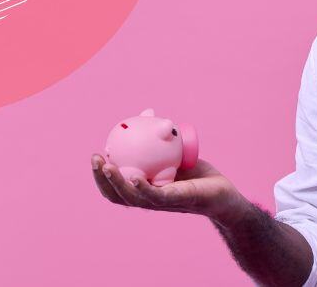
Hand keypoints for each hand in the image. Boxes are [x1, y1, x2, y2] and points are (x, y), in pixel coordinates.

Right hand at [90, 154, 246, 224]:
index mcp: (144, 191)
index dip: (101, 176)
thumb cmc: (196, 174)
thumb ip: (160, 139)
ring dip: (116, 182)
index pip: (115, 188)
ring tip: (107, 166)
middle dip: (101, 178)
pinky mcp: (177, 201)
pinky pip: (156, 196)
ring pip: (132, 197)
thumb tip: (146, 113)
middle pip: (117, 195)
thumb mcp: (174, 152)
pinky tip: (135, 178)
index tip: (95, 155)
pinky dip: (143, 188)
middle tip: (95, 158)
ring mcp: (161, 203)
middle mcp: (148, 200)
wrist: (222, 191)